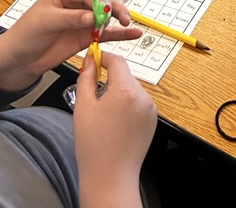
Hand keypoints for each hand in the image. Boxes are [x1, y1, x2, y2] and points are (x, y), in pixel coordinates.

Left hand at [0, 0, 142, 91]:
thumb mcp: (45, 22)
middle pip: (102, 2)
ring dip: (119, 19)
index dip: (98, 1)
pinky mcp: (86, 36)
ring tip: (127, 24)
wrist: (18, 60)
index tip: (103, 12)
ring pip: (108, 16)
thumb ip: (70, 18)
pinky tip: (133, 34)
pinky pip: (107, 34)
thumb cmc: (25, 34)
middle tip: (116, 20)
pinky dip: (120, 34)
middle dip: (112, 9)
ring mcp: (83, 20)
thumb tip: (92, 17)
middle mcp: (77, 4)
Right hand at [74, 52, 156, 203]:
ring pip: (132, 89)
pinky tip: (116, 122)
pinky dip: (128, 105)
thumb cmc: (94, 146)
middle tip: (93, 93)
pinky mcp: (152, 120)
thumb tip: (90, 61)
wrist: (110, 177)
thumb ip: (86, 79)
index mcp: (125, 90)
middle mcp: (143, 96)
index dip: (104, 58)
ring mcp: (150, 109)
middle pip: (125, 75)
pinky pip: (139, 103)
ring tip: (104, 114)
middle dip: (110, 79)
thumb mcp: (83, 107)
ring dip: (119, 93)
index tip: (93, 61)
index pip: (117, 61)